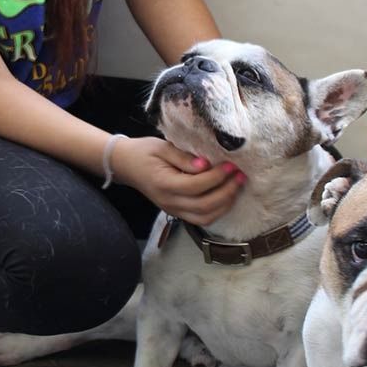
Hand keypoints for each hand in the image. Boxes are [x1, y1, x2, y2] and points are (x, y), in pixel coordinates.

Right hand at [110, 136, 244, 224]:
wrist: (126, 165)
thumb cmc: (144, 152)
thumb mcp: (162, 147)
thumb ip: (184, 158)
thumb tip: (206, 165)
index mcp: (164, 184)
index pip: (195, 186)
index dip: (216, 177)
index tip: (231, 165)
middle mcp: (169, 202)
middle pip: (204, 206)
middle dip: (227, 192)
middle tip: (240, 176)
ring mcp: (173, 210)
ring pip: (205, 217)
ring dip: (225, 204)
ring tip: (237, 186)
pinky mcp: (177, 212)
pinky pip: (201, 218)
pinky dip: (217, 210)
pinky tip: (227, 196)